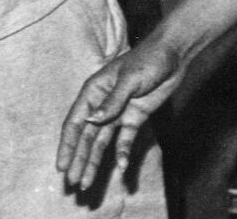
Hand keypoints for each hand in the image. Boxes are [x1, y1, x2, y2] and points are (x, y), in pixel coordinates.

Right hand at [56, 34, 187, 190]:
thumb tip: (91, 121)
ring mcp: (118, 112)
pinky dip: (122, 152)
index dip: (67, 145)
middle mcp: (102, 104)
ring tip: (87, 182)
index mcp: (93, 92)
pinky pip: (125, 138)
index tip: (61, 166)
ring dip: (95, 161)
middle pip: (86, 137)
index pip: (75, 123)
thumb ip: (112, 101)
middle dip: (79, 159)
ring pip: (102, 142)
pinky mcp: (135, 117)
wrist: (175, 53)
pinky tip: (121, 167)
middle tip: (73, 182)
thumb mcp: (130, 79)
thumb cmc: (149, 58)